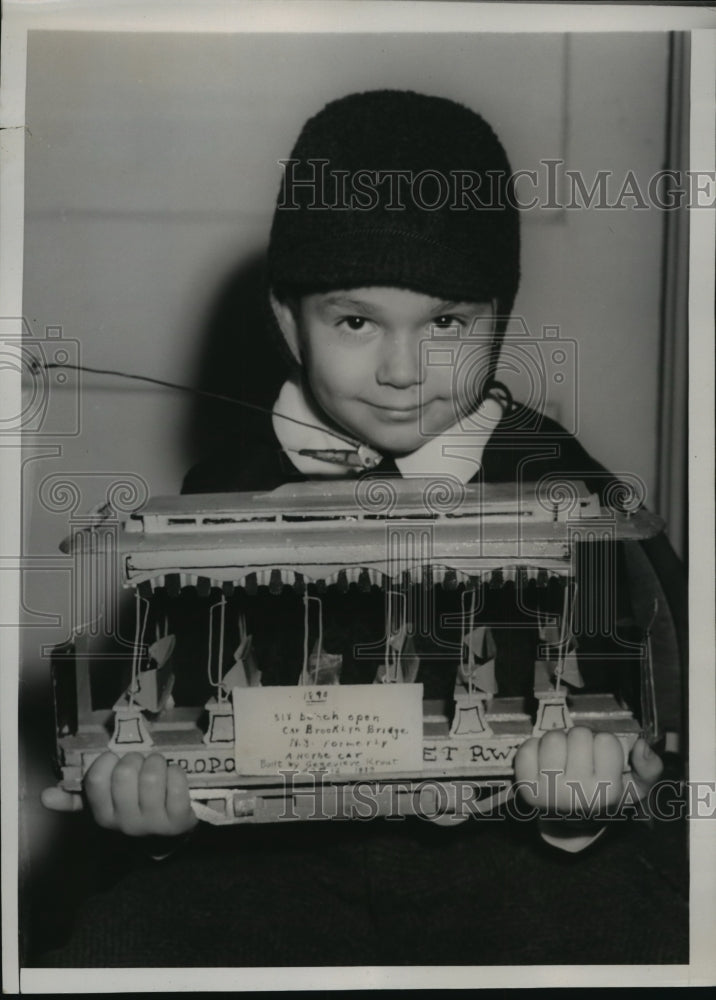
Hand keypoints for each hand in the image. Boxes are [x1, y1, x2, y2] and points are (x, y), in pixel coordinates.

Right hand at [42, 751, 197, 836]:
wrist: (171, 831)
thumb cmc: (137, 807)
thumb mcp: (108, 804)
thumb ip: (77, 799)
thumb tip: (46, 796)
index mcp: (104, 815)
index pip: (96, 778)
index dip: (107, 761)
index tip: (116, 761)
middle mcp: (126, 823)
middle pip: (125, 773)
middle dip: (135, 759)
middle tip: (141, 764)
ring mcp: (154, 823)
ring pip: (152, 774)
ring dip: (157, 762)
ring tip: (158, 768)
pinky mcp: (181, 819)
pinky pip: (176, 781)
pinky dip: (176, 772)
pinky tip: (174, 779)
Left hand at [514, 727, 662, 817]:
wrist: (571, 823)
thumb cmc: (604, 797)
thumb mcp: (636, 788)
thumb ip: (650, 768)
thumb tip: (640, 745)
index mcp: (607, 793)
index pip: (606, 741)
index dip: (604, 743)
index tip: (601, 756)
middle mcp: (578, 794)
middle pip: (579, 735)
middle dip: (581, 739)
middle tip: (580, 754)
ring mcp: (549, 791)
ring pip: (553, 738)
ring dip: (558, 741)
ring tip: (563, 756)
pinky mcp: (526, 788)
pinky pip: (527, 748)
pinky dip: (534, 748)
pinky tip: (543, 761)